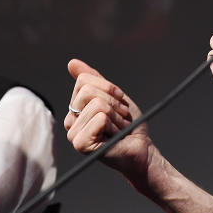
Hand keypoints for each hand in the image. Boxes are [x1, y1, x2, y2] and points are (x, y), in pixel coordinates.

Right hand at [65, 59, 156, 183]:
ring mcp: (73, 134)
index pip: (84, 80)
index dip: (109, 89)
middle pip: (89, 91)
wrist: (142, 149)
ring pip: (97, 104)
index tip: (119, 105)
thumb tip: (72, 63)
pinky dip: (115, 125)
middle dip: (114, 102)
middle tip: (120, 119)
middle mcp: (70, 121)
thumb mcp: (114, 97)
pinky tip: (115, 137)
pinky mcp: (81, 144)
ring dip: (117, 116)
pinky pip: (100, 117)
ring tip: (118, 129)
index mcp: (75, 108)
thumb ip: (94, 80)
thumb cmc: (130, 125)